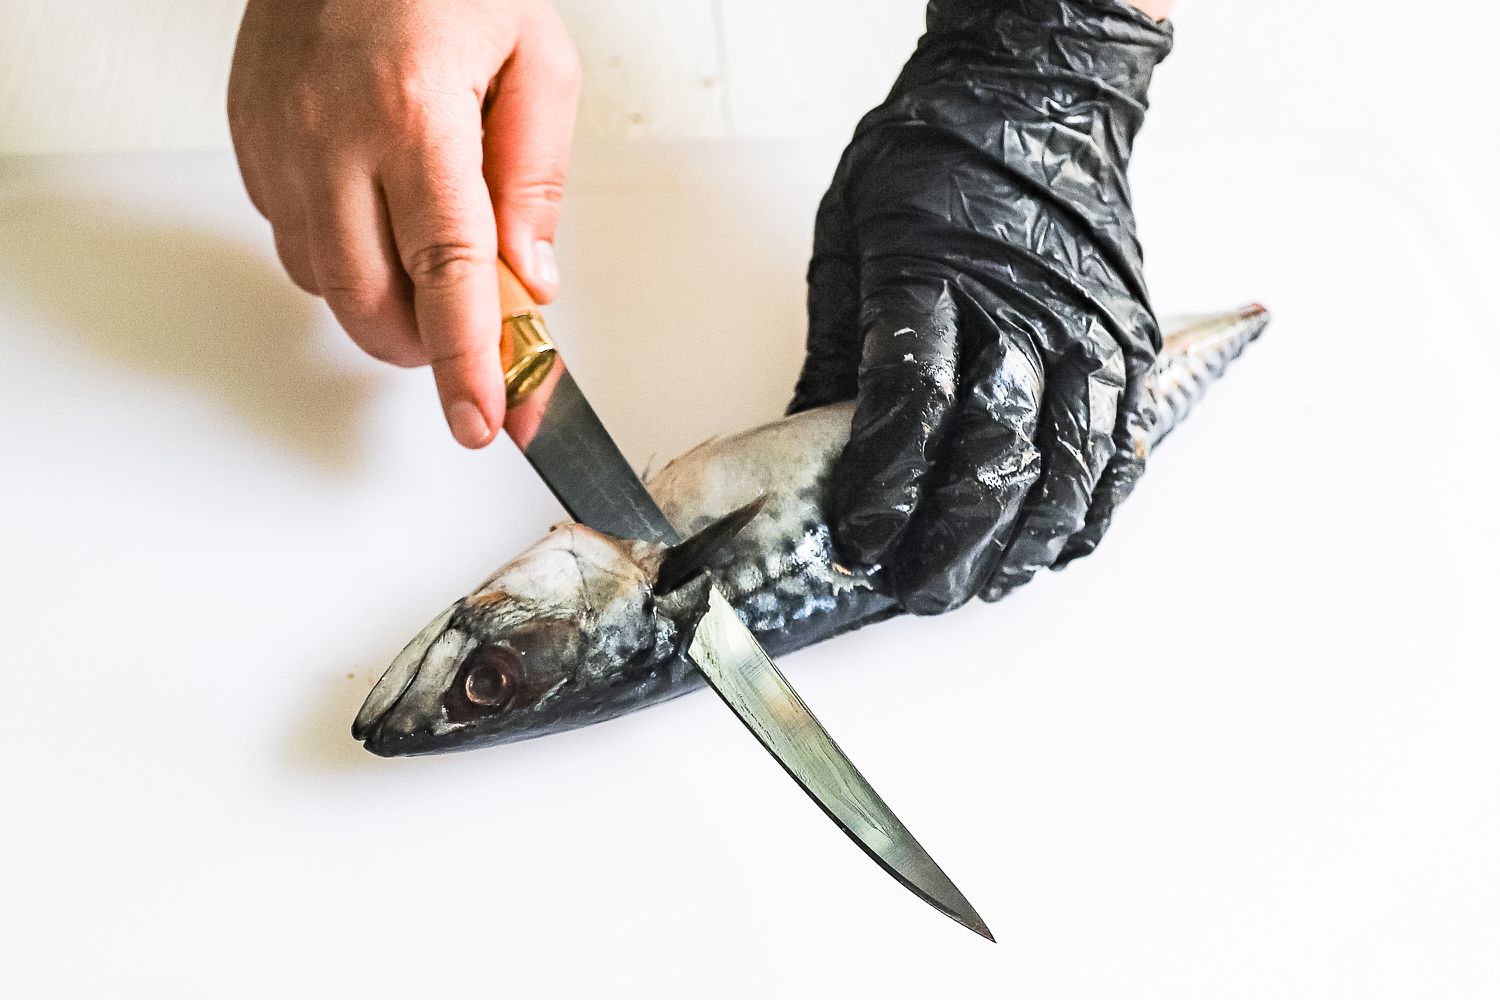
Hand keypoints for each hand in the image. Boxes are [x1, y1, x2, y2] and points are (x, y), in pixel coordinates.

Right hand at [228, 0, 579, 447]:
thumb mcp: (536, 60)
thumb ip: (537, 177)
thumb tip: (530, 278)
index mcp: (416, 115)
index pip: (448, 271)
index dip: (466, 360)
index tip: (480, 419)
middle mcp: (333, 134)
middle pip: (369, 298)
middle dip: (421, 350)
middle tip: (465, 356)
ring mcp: (279, 140)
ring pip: (321, 280)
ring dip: (380, 306)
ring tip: (427, 279)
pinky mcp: (250, 140)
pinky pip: (289, 238)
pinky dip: (338, 259)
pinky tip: (375, 227)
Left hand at [788, 0, 1173, 614]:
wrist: (1037, 90)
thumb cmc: (932, 156)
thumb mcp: (849, 235)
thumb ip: (837, 346)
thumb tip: (808, 447)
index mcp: (934, 272)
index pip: (914, 403)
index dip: (887, 486)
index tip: (863, 539)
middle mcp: (1021, 303)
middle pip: (994, 448)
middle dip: (955, 536)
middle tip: (921, 587)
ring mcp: (1087, 322)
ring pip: (1067, 460)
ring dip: (1026, 538)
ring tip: (990, 582)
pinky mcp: (1127, 335)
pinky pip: (1119, 439)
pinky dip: (1095, 501)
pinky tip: (1061, 542)